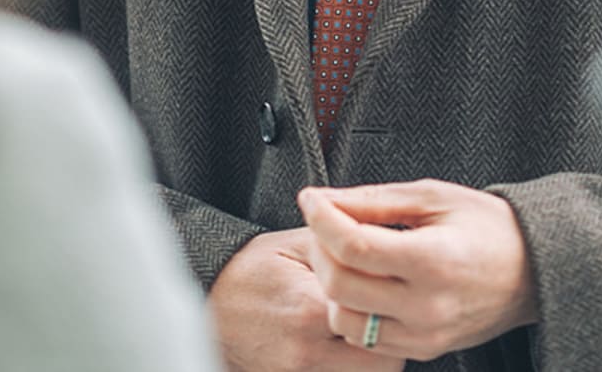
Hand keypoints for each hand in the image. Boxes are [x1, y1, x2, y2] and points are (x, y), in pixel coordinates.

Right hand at [208, 228, 406, 371]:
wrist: (204, 303)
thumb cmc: (248, 269)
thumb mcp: (292, 244)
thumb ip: (339, 248)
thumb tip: (382, 242)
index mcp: (310, 307)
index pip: (380, 318)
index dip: (396, 306)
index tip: (398, 293)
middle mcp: (307, 349)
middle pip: (384, 363)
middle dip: (395, 340)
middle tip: (392, 317)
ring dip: (376, 359)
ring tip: (370, 332)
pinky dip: (351, 368)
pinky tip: (346, 348)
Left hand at [297, 180, 540, 362]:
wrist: (534, 270)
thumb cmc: (490, 228)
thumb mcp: (435, 196)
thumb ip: (375, 200)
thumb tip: (325, 200)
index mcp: (434, 259)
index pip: (353, 245)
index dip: (321, 217)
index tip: (312, 198)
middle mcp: (428, 304)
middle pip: (339, 284)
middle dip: (319, 248)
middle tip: (324, 223)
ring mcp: (425, 333)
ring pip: (344, 318)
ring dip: (331, 284)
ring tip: (345, 255)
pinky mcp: (423, 349)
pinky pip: (365, 337)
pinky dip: (352, 309)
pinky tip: (365, 283)